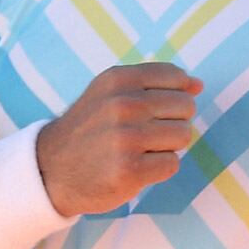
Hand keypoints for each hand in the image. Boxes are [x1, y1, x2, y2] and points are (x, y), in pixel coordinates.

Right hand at [37, 62, 202, 216]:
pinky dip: (158, 168)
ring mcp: (126, 138)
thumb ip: (154, 84)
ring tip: (140, 149)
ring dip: (167, 146)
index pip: (176, 77)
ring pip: (183, 136)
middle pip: (185, 107)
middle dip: (173, 121)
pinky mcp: (130, 171)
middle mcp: (122, 104)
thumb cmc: (90, 128)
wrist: (51, 169)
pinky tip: (136, 167)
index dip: (174, 95)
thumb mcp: (111, 93)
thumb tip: (198, 85)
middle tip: (146, 132)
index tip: (153, 108)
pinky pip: (172, 164)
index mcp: (118, 79)